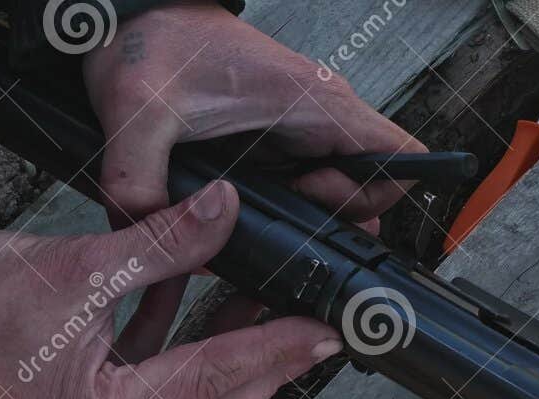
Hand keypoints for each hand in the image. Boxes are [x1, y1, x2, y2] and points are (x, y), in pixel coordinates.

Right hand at [0, 181, 341, 398]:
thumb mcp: (74, 267)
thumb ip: (159, 244)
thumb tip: (223, 213)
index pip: (209, 382)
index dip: (272, 352)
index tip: (323, 334)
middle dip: (266, 367)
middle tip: (319, 335)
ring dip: (227, 363)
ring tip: (273, 316)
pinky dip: (177, 358)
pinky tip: (197, 309)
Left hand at [82, 1, 424, 359]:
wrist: (138, 18)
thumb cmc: (155, 43)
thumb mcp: (137, 116)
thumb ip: (139, 184)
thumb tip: (149, 236)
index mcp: (313, 103)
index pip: (401, 157)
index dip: (368, 197)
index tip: (308, 199)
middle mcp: (316, 119)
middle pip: (370, 191)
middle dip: (330, 222)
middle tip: (270, 218)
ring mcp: (298, 133)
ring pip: (338, 194)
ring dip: (303, 219)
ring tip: (248, 217)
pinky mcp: (274, 143)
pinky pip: (303, 187)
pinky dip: (281, 209)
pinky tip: (235, 214)